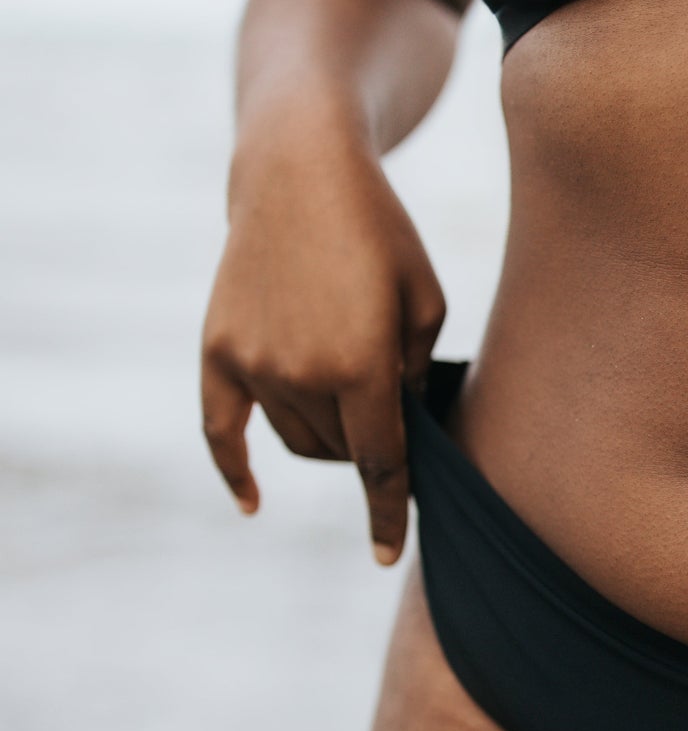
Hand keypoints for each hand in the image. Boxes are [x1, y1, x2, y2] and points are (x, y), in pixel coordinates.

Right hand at [200, 101, 444, 564]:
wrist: (298, 175)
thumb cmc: (381, 236)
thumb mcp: (426, 303)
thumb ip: (415, 377)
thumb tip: (405, 432)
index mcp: (363, 366)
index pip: (382, 465)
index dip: (389, 513)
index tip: (388, 555)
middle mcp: (301, 373)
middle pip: (343, 452)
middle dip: (372, 445)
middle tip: (390, 407)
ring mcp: (253, 362)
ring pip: (298, 440)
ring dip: (330, 437)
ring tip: (352, 392)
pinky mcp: (217, 348)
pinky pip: (220, 428)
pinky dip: (235, 469)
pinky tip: (253, 504)